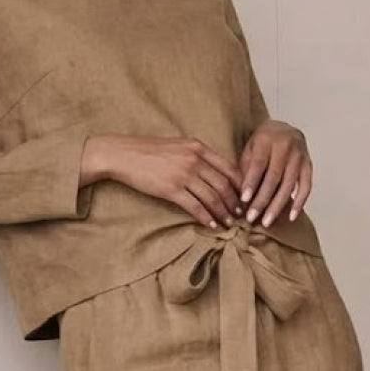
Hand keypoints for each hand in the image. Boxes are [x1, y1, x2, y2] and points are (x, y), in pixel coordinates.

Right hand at [82, 133, 244, 227]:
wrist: (123, 155)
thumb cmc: (149, 151)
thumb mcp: (178, 146)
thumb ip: (197, 156)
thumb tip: (214, 172)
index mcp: (198, 147)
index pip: (229, 168)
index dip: (241, 185)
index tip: (246, 197)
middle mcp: (194, 159)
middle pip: (224, 185)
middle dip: (235, 202)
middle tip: (240, 214)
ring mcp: (183, 174)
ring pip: (212, 197)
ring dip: (223, 213)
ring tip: (229, 223)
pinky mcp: (172, 189)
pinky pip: (196, 207)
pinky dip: (207, 218)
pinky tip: (212, 225)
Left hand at [239, 120, 312, 226]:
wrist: (284, 128)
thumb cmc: (262, 142)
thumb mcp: (250, 148)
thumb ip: (246, 168)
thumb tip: (243, 197)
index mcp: (267, 138)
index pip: (258, 164)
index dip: (251, 183)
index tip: (244, 200)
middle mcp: (286, 145)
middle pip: (274, 178)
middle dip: (262, 200)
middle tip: (252, 218)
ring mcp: (300, 155)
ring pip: (289, 185)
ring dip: (277, 206)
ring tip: (267, 222)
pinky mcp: (309, 164)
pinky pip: (306, 186)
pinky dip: (300, 202)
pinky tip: (292, 216)